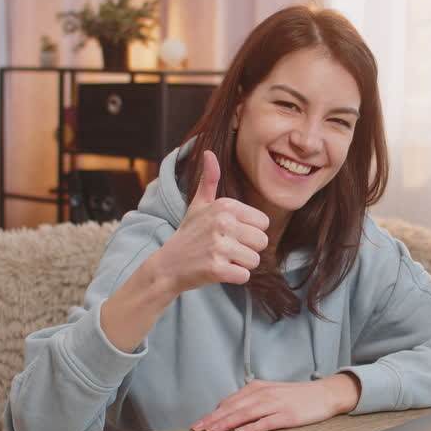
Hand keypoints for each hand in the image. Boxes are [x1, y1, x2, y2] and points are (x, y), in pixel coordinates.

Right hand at [149, 150, 269, 291]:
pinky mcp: (217, 268)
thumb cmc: (188, 234)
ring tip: (221, 259)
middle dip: (247, 250)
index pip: (263, 223)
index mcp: (224, 206)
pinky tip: (218, 271)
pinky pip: (244, 276)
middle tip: (225, 249)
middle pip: (262, 242)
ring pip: (255, 260)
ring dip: (241, 264)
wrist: (167, 265)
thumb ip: (208, 180)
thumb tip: (209, 153)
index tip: (229, 234)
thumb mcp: (198, 205)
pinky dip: (234, 277)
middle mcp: (223, 222)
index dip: (249, 232)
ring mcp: (219, 246)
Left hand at [191, 374, 361, 430]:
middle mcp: (264, 394)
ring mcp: (276, 405)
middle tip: (197, 429)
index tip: (198, 424)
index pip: (230, 401)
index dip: (212, 413)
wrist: (324, 394)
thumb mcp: (270, 393)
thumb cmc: (296, 396)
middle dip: (214, 419)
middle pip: (234, 407)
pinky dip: (252, 428)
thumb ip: (250, 400)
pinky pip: (267, 422)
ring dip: (227, 422)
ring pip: (246, 413)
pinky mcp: (288, 416)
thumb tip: (226, 411)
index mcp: (258, 388)